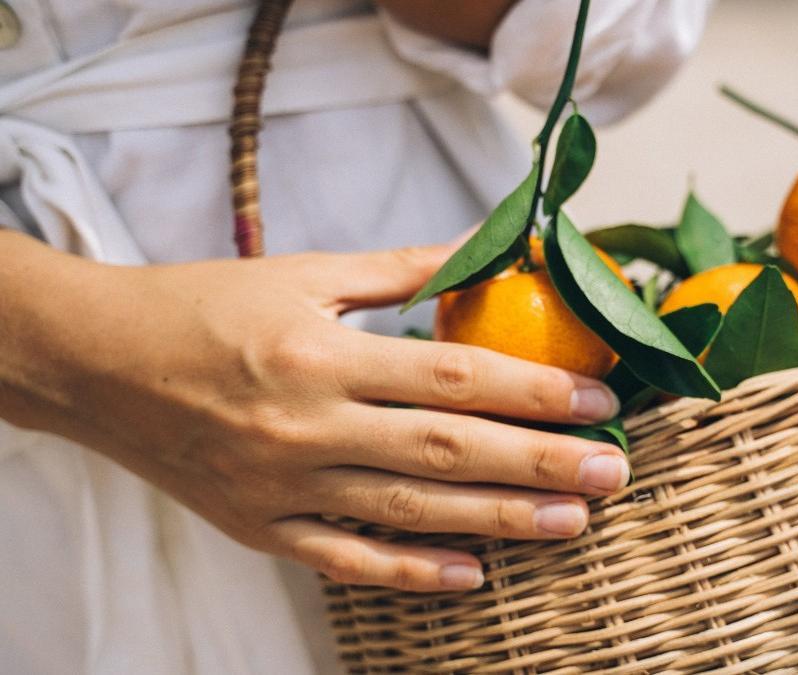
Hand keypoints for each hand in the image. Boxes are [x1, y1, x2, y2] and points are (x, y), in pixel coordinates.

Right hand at [0, 232, 626, 591]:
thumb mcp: (304, 271)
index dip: (533, 390)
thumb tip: (487, 248)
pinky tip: (472, 576)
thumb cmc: (204, 305)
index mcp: (320, 354)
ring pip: (411, 510)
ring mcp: (283, 487)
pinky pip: (346, 559)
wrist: (97, 364)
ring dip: (499, 518)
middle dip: (539, 461)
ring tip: (573, 520)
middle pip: (447, 449)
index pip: (451, 376)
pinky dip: (411, 573)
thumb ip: (402, 268)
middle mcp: (306, 426)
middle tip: (614, 471)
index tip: (599, 399)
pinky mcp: (261, 528)